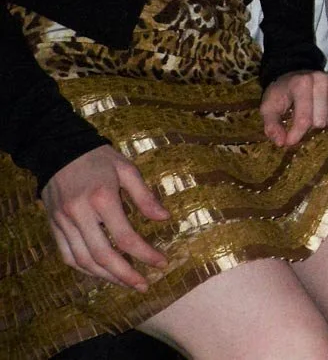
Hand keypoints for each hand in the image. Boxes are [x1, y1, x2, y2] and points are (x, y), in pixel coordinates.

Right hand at [41, 145, 170, 289]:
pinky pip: (68, 256)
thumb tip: (165, 218)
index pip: (126, 237)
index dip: (145, 254)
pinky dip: (85, 270)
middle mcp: (80, 214)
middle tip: (144, 285)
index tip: (162, 263)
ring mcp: (63, 223)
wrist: (59, 150)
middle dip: (125, 275)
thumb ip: (145, 196)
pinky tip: (102, 274)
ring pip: (84, 261)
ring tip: (127, 283)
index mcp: (102, 198)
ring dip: (106, 277)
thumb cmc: (99, 159)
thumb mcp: (127, 170)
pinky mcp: (53, 227)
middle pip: (103, 255)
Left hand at [261, 70, 327, 147]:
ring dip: (321, 124)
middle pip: (320, 121)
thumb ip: (271, 125)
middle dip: (309, 128)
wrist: (293, 74)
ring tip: (311, 117)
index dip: (296, 135)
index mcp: (301, 83)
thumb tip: (281, 142)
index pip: (304, 118)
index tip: (289, 143)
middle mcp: (321, 80)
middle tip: (300, 122)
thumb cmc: (280, 93)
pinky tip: (322, 113)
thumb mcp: (268, 108)